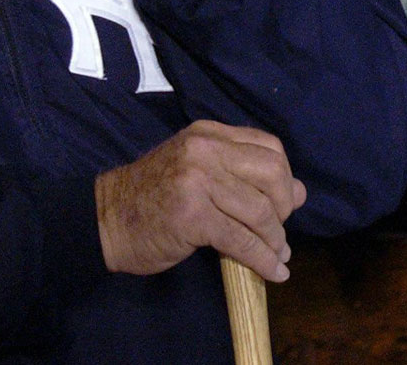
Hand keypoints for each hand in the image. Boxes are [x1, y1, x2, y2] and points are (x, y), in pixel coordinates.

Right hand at [94, 120, 305, 282]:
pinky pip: (241, 239)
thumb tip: (301, 192)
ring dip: (275, 239)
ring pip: (260, 210)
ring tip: (277, 254)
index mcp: (209, 134)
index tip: (284, 203)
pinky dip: (262, 259)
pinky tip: (273, 271)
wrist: (105, 220)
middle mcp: (205, 150)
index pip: (269, 147)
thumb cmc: (154, 197)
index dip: (285, 177)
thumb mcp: (198, 172)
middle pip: (272, 173)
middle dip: (285, 206)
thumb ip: (243, 175)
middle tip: (279, 229)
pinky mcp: (192, 216)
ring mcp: (198, 181)